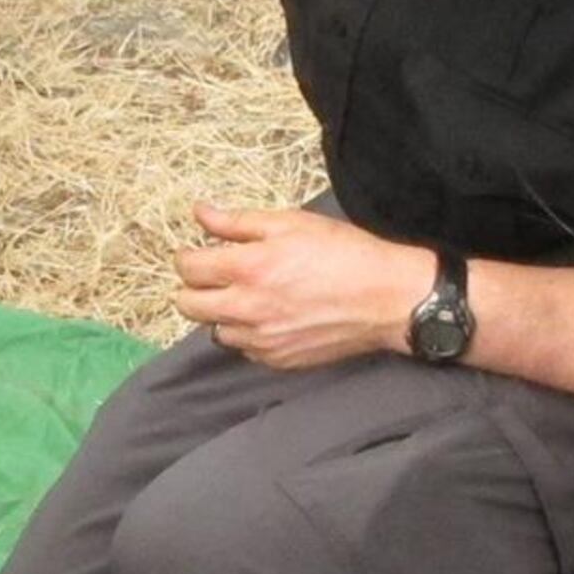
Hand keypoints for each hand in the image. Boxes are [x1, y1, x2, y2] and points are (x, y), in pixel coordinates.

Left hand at [174, 204, 433, 370]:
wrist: (387, 298)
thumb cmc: (345, 254)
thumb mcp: (291, 224)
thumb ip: (238, 222)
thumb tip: (201, 214)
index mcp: (249, 268)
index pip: (188, 269)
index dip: (186, 257)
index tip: (195, 252)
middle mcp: (248, 308)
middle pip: (188, 305)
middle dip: (193, 288)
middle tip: (212, 276)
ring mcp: (262, 339)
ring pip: (214, 330)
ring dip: (220, 313)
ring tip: (245, 297)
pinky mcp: (278, 359)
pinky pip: (244, 348)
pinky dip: (246, 333)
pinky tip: (267, 317)